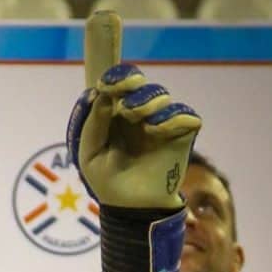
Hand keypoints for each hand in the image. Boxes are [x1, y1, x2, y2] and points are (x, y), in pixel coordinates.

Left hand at [68, 13, 200, 211]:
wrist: (131, 209)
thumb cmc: (109, 183)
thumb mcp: (89, 154)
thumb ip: (92, 123)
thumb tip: (99, 93)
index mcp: (115, 114)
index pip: (116, 82)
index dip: (112, 63)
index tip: (104, 62)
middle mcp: (138, 113)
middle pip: (137, 81)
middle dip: (128, 79)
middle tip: (119, 88)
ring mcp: (161, 121)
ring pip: (158, 95)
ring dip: (145, 101)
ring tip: (136, 117)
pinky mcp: (182, 132)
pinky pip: (182, 114)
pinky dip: (169, 117)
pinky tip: (156, 129)